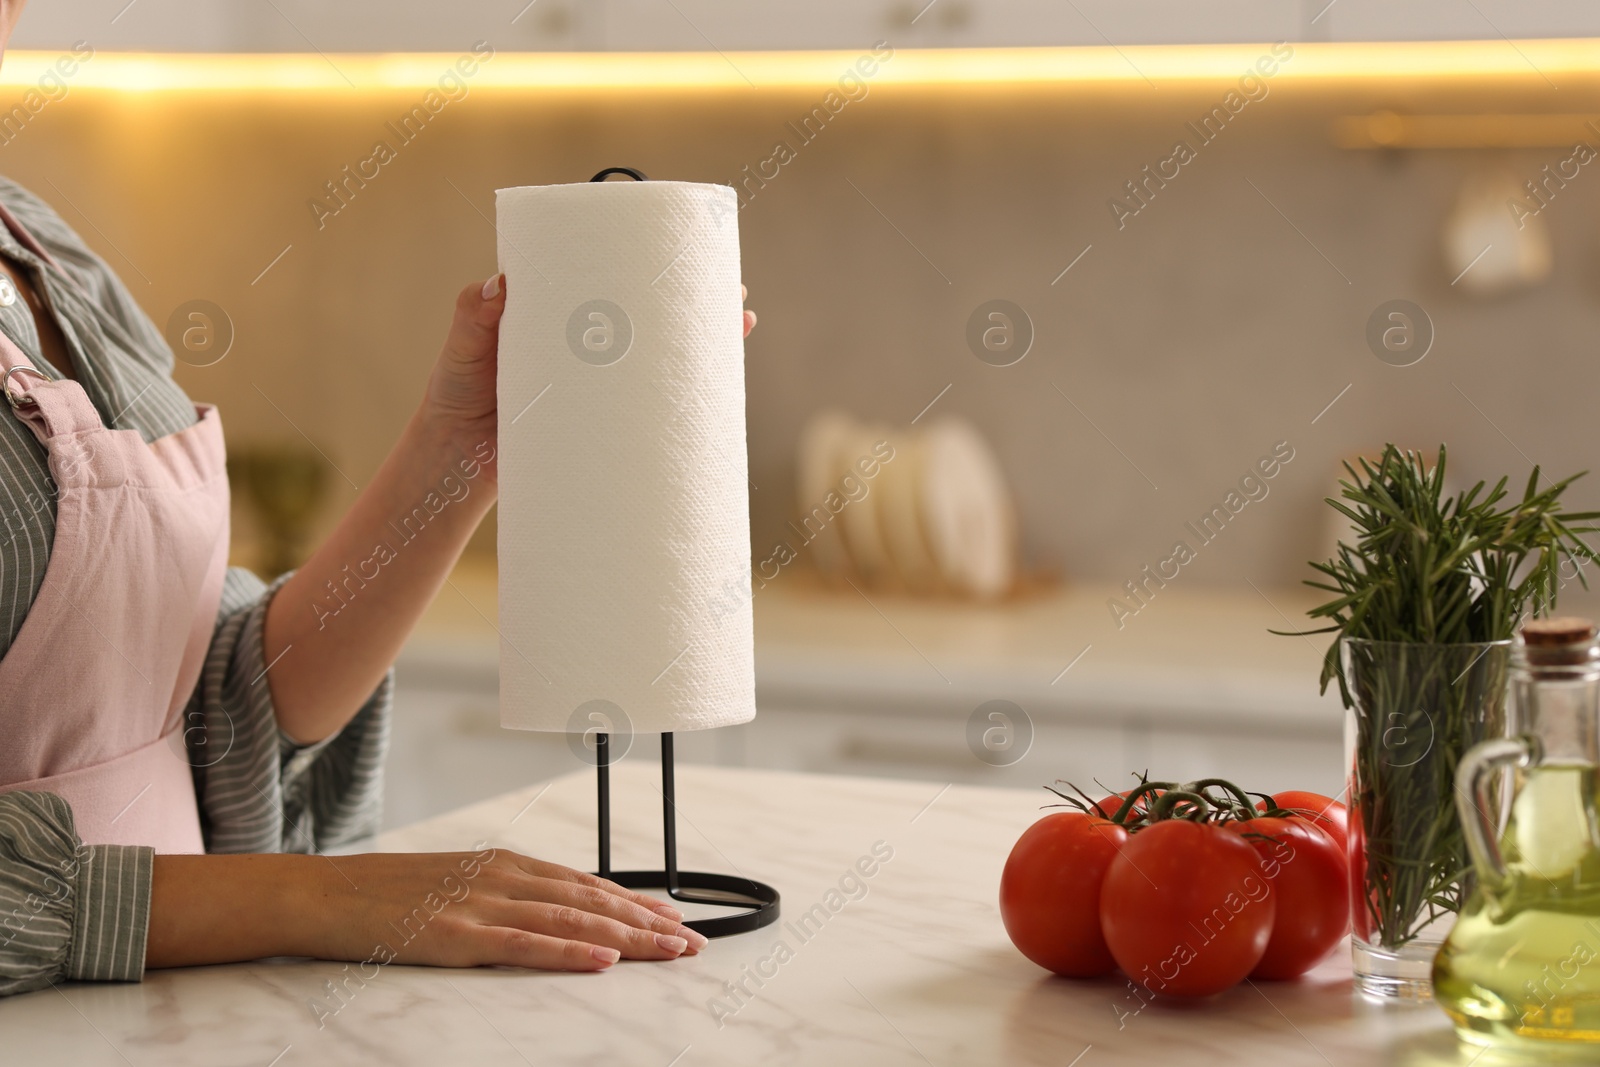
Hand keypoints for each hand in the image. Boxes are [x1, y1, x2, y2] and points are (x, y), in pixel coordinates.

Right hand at [148, 849, 708, 972]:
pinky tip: (601, 961)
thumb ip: (506, 898)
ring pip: (569, 920)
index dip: (635, 903)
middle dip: (647, 922)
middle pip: (590, 900)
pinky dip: (566, 952)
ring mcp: (480, 904)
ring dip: (624, 937)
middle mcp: (502, 876)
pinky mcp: (455, 936)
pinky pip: (521, 945)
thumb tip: (553, 916)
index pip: (586, 884)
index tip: (676, 919)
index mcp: (504, 864)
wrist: (320, 895)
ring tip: (668, 951)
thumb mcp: (457, 886)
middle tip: (693, 942)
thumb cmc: (386, 896)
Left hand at [420, 277, 757, 461]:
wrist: (455, 464)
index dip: (652, 264)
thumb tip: (498, 285)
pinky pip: (654, 409)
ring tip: (739, 328)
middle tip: (733, 293)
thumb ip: (473, 317)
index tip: (687, 251)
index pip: (613, 279)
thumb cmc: (454, 397)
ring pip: (663, 359)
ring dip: (703, 347)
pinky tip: (720, 393)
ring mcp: (601, 386)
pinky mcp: (605, 426)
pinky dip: (688, 401)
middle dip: (696, 303)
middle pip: (652, 316)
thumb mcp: (464, 350)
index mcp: (562, 316)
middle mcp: (590, 347)